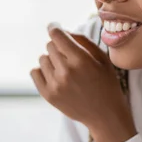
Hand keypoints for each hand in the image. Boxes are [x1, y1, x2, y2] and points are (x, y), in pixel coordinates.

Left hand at [30, 23, 135, 141]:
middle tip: (70, 57)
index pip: (57, 35)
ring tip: (65, 69)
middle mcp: (66, 72)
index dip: (54, 27)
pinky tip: (55, 76)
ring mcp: (55, 85)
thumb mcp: (102, 58)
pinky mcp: (48, 95)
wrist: (105, 116)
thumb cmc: (106, 84)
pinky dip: (42, 71)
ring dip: (51, 60)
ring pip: (42, 58)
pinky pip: (34, 72)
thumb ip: (83, 40)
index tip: (54, 26)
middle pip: (49, 45)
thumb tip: (63, 30)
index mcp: (81, 60)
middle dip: (58, 47)